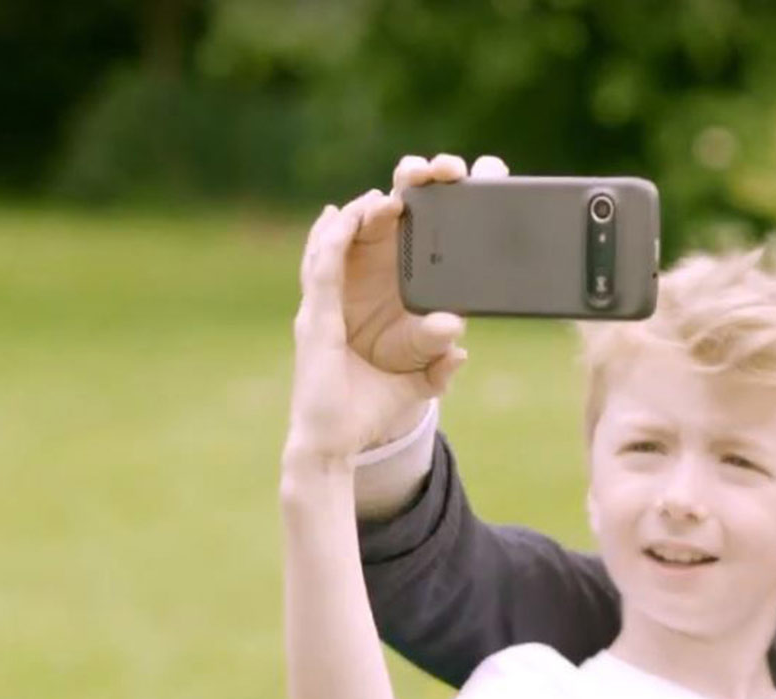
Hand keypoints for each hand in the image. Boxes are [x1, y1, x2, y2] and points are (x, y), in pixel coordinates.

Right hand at [284, 153, 501, 467]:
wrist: (334, 445)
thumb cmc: (367, 411)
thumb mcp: (415, 385)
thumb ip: (438, 368)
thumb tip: (461, 349)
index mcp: (369, 305)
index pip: (386, 252)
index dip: (405, 220)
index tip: (438, 192)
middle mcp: (344, 297)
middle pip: (364, 235)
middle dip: (388, 201)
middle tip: (420, 175)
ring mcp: (325, 304)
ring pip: (338, 242)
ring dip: (358, 212)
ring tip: (382, 190)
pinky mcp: (315, 318)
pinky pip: (321, 269)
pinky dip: (331, 240)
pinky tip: (346, 216)